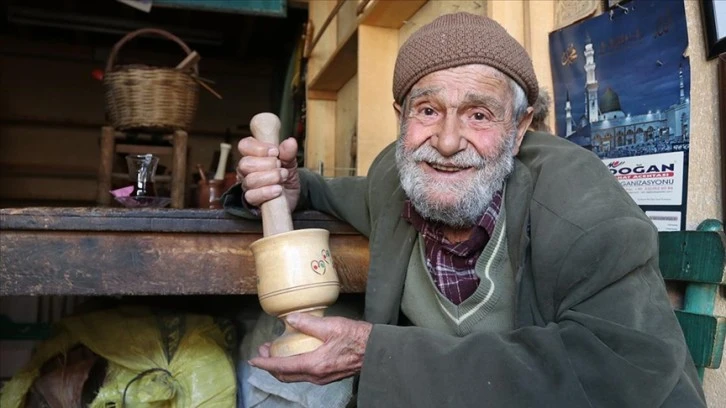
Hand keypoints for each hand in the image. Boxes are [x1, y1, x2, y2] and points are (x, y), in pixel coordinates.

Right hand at [237, 136, 299, 211]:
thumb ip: (288, 153)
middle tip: (280, 166)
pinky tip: (278, 190)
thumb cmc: (285, 177)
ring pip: (250, 180)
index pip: (245, 145)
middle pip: (245, 163)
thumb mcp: (290, 163)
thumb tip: (290, 142)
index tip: (275, 152)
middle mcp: (246, 170)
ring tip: (283, 177)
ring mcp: (247, 185)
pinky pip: (252, 196)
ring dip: (270, 177)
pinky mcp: (251, 200)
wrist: (290, 198)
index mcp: (253, 155)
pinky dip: (267, 192)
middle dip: (267, 164)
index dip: (259, 147)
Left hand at [249, 313, 372, 384]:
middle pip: (286, 375)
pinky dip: (293, 366)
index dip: (265, 364)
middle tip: (263, 352)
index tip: (253, 360)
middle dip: (270, 365)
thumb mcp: (331, 326)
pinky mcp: (328, 375)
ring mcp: (322, 377)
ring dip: (282, 366)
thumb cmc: (357, 338)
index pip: (282, 367)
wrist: (376, 351)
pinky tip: (295, 354)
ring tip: (275, 351)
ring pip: (295, 376)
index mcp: (314, 364)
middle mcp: (316, 375)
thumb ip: (308, 323)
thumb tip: (289, 319)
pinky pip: (304, 374)